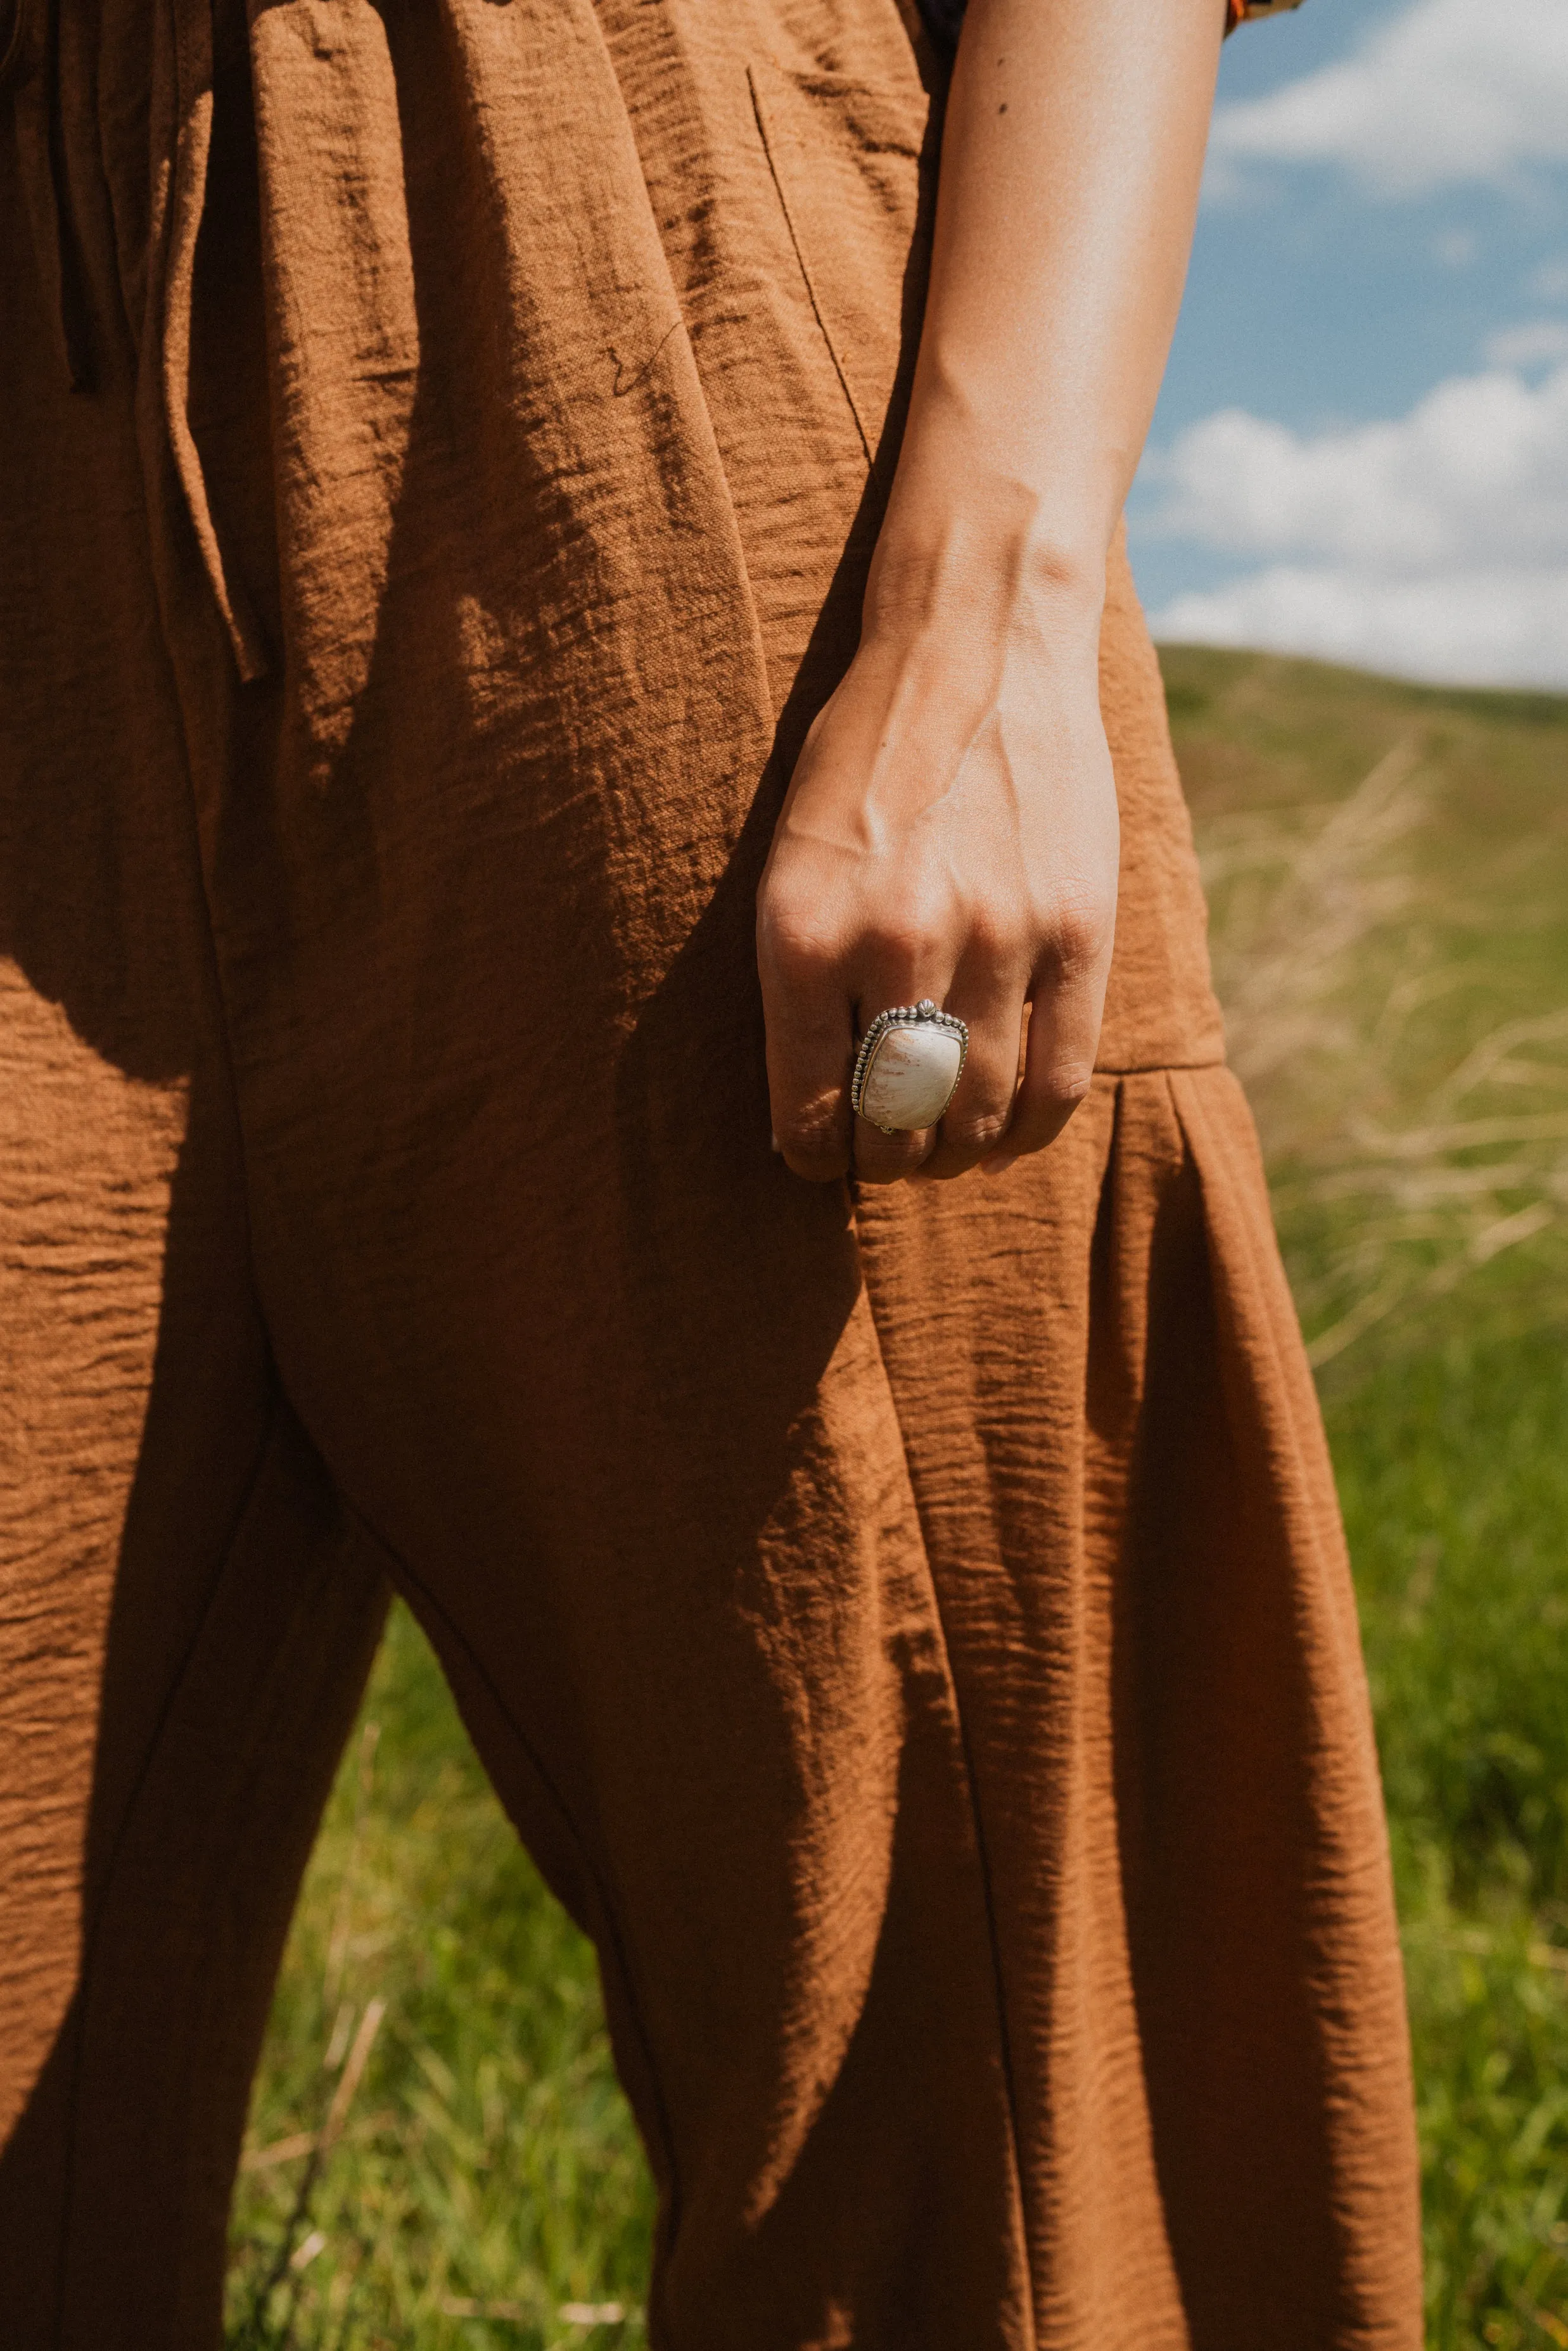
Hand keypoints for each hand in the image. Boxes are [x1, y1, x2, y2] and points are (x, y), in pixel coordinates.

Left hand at [756, 561, 1118, 1185]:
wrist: (976, 642)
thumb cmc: (865, 756)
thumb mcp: (791, 860)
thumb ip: (803, 980)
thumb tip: (817, 1108)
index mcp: (805, 934)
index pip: (809, 1111)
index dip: (814, 1155)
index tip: (820, 1155)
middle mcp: (897, 944)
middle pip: (897, 1124)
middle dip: (886, 1158)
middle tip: (887, 1150)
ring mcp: (998, 940)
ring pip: (980, 1113)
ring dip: (957, 1151)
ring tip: (945, 1142)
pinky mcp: (1078, 930)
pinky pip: (1060, 1078)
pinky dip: (1030, 1128)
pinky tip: (1008, 1132)